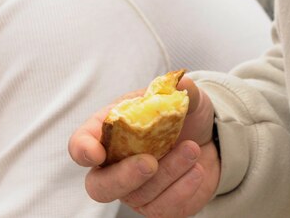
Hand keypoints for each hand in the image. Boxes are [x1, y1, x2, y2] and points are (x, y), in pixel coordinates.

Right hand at [69, 75, 219, 216]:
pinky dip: (182, 189)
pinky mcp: (157, 208)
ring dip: (168, 172)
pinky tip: (197, 170)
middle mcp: (115, 166)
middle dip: (124, 177)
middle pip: (100, 186)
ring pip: (139, 196)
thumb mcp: (182, 98)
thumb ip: (179, 91)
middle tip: (150, 163)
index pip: (81, 144)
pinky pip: (162, 210)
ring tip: (192, 149)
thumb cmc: (182, 117)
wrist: (209, 141)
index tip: (96, 152)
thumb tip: (183, 84)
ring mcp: (135, 191)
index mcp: (109, 132)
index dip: (83, 150)